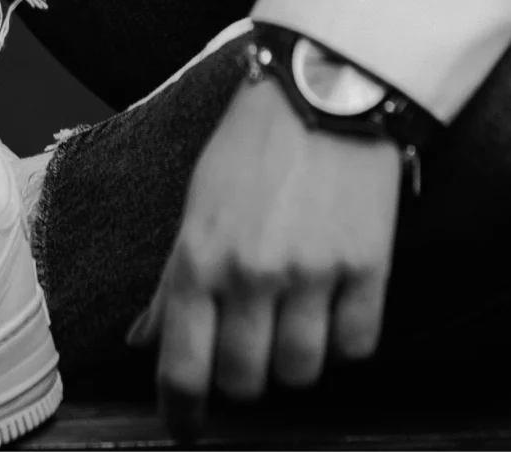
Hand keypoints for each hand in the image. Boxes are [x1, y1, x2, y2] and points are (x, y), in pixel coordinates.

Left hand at [125, 71, 404, 436]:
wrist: (326, 92)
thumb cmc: (252, 149)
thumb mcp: (195, 208)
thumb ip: (173, 282)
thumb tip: (141, 340)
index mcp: (199, 259)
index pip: (183, 366)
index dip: (182, 412)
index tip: (186, 432)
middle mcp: (253, 274)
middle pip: (245, 381)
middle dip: (242, 381)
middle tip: (246, 356)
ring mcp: (314, 275)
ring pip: (302, 373)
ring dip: (294, 365)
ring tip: (291, 329)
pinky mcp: (369, 269)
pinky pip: (357, 348)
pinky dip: (344, 345)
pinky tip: (334, 314)